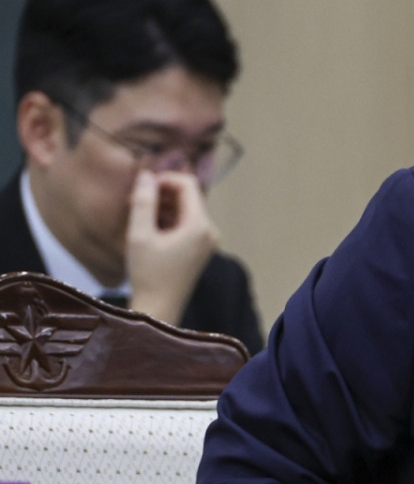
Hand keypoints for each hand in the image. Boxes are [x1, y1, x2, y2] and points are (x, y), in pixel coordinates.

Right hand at [125, 169, 218, 325]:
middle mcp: (210, 231)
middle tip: (134, 202)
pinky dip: (168, 220)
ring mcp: (207, 241)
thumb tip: (146, 174)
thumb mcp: (139, 235)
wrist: (160, 309)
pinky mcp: (201, 249)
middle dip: (162, 194)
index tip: (141, 188)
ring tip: (137, 216)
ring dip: (163, 207)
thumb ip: (143, 202)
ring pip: (186, 210)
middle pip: (188, 196)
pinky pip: (186, 224)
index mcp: (200, 225)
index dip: (164, 179)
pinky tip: (148, 230)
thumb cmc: (148, 274)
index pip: (188, 184)